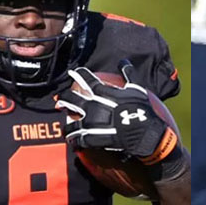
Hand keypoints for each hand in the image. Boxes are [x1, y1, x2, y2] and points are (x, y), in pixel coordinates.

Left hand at [55, 61, 177, 165]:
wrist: (143, 132)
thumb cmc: (141, 109)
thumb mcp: (137, 88)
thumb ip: (128, 74)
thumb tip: (124, 62)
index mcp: (102, 93)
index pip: (86, 80)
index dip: (79, 75)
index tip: (74, 73)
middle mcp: (93, 106)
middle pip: (72, 100)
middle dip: (66, 98)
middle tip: (62, 100)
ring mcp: (91, 123)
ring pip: (72, 122)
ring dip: (68, 125)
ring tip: (66, 127)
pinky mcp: (93, 138)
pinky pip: (79, 139)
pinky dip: (75, 141)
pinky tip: (73, 142)